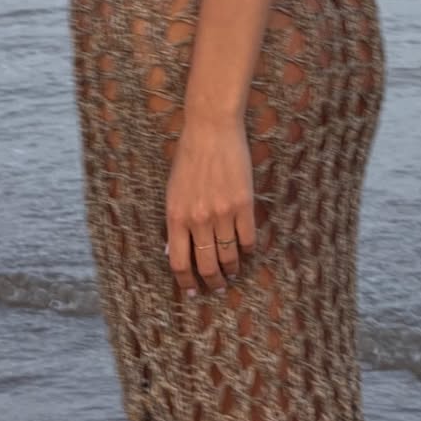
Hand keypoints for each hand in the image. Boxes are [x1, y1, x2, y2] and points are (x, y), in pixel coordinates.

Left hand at [166, 115, 255, 296]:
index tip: (192, 292)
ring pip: (228, 255)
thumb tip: (173, 252)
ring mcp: (222, 212)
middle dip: (212, 282)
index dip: (186, 282)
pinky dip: (248, 249)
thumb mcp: (172, 190)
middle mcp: (198, 219)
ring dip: (232, 269)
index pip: (179, 263)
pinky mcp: (243, 204)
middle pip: (206, 265)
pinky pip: (247, 238)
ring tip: (234, 272)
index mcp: (176, 216)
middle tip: (217, 287)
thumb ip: (175, 222)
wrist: (211, 128)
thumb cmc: (189, 156)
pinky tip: (247, 251)